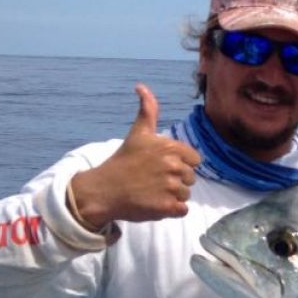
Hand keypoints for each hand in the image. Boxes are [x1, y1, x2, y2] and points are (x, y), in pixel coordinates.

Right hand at [68, 84, 201, 227]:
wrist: (102, 190)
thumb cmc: (122, 162)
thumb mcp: (137, 133)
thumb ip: (147, 111)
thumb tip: (141, 86)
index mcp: (170, 148)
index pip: (194, 160)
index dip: (180, 164)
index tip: (160, 166)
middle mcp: (173, 166)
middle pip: (191, 178)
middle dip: (175, 181)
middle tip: (153, 180)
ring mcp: (171, 187)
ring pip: (186, 195)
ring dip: (172, 196)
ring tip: (152, 192)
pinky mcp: (167, 207)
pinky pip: (183, 210)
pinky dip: (171, 210)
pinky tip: (154, 204)